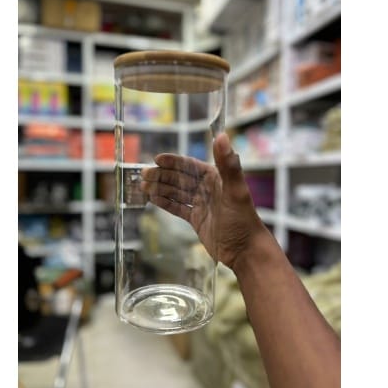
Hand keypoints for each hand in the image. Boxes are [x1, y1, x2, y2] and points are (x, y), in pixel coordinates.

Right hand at [140, 133, 263, 269]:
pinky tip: (153, 199)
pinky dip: (165, 203)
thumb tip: (222, 136)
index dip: (174, 162)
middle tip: (143, 174)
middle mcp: (207, 189)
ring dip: (160, 188)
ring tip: (143, 186)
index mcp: (216, 178)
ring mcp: (201, 204)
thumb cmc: (242, 220)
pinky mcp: (196, 219)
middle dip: (162, 175)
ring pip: (176, 193)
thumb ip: (228, 164)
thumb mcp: (235, 191)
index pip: (190, 166)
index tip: (157, 159)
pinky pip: (178, 208)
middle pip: (180, 178)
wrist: (245, 251)